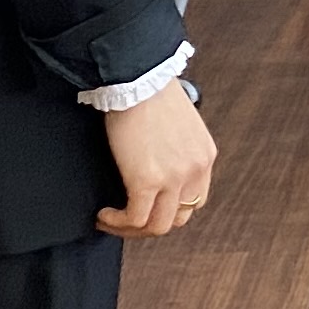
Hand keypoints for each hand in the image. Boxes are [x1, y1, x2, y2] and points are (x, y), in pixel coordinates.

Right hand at [99, 89, 216, 238]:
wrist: (138, 79)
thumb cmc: (150, 92)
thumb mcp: (178, 125)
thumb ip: (176, 149)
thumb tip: (156, 167)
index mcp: (204, 156)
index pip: (195, 200)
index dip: (169, 209)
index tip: (146, 207)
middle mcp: (195, 170)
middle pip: (178, 218)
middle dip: (150, 223)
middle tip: (126, 218)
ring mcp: (173, 178)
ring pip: (157, 226)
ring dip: (132, 229)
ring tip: (112, 220)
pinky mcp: (147, 181)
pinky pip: (135, 219)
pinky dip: (117, 223)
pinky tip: (104, 214)